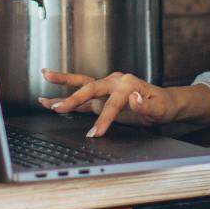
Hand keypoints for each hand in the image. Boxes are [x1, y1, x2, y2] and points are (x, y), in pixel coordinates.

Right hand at [39, 68, 176, 137]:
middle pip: (90, 87)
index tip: (95, 133)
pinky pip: (81, 94)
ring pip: (82, 83)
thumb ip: (146, 105)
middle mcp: (114, 81)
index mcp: (128, 83)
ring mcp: (106, 87)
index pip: (112, 103)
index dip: (104, 119)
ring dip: (63, 81)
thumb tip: (134, 98)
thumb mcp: (159, 108)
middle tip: (58, 108)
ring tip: (45, 75)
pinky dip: (65, 94)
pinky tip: (49, 97)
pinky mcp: (100, 97)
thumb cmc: (162, 105)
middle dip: (73, 97)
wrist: (164, 102)